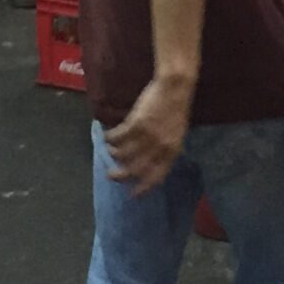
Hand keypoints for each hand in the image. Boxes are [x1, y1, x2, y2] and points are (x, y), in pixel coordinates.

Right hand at [104, 78, 193, 194]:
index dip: (143, 188)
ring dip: (113, 154)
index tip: (132, 195)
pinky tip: (106, 136)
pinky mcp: (135, 123)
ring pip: (123, 154)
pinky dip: (110, 138)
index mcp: (172, 152)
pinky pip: (118, 137)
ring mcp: (147, 136)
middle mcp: (159, 148)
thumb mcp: (177, 134)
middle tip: (111, 175)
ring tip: (109, 150)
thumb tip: (153, 162)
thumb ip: (167, 149)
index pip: (156, 177)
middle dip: (120, 175)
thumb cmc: (177, 110)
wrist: (174, 88)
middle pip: (135, 169)